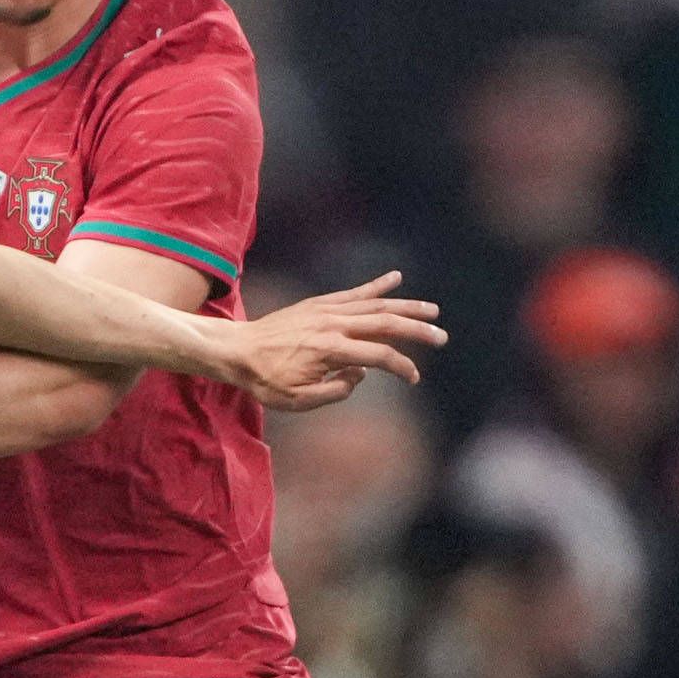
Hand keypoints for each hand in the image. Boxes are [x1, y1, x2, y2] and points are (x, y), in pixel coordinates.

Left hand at [204, 272, 441, 408]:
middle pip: (385, 323)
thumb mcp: (299, 400)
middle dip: (417, 330)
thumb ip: (336, 391)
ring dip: (406, 307)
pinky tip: (396, 277)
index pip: (379, 356)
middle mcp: (333, 324)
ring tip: (432, 310)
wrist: (237, 351)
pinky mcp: (319, 304)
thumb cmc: (265, 380)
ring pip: (375, 305)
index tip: (413, 378)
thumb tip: (360, 374)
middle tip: (441, 337)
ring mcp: (327, 310)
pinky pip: (354, 292)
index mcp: (331, 350)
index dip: (402, 367)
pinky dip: (376, 285)